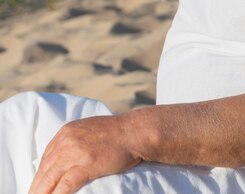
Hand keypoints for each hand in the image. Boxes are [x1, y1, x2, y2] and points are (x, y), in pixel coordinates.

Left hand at [28, 113, 142, 193]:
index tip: (37, 187)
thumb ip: (75, 140)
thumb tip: (65, 155)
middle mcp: (67, 140)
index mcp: (66, 132)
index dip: (40, 175)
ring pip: (50, 178)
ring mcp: (76, 152)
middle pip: (45, 169)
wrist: (135, 131)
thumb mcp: (89, 129)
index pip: (46, 157)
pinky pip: (65, 185)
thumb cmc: (116, 132)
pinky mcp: (86, 164)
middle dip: (36, 188)